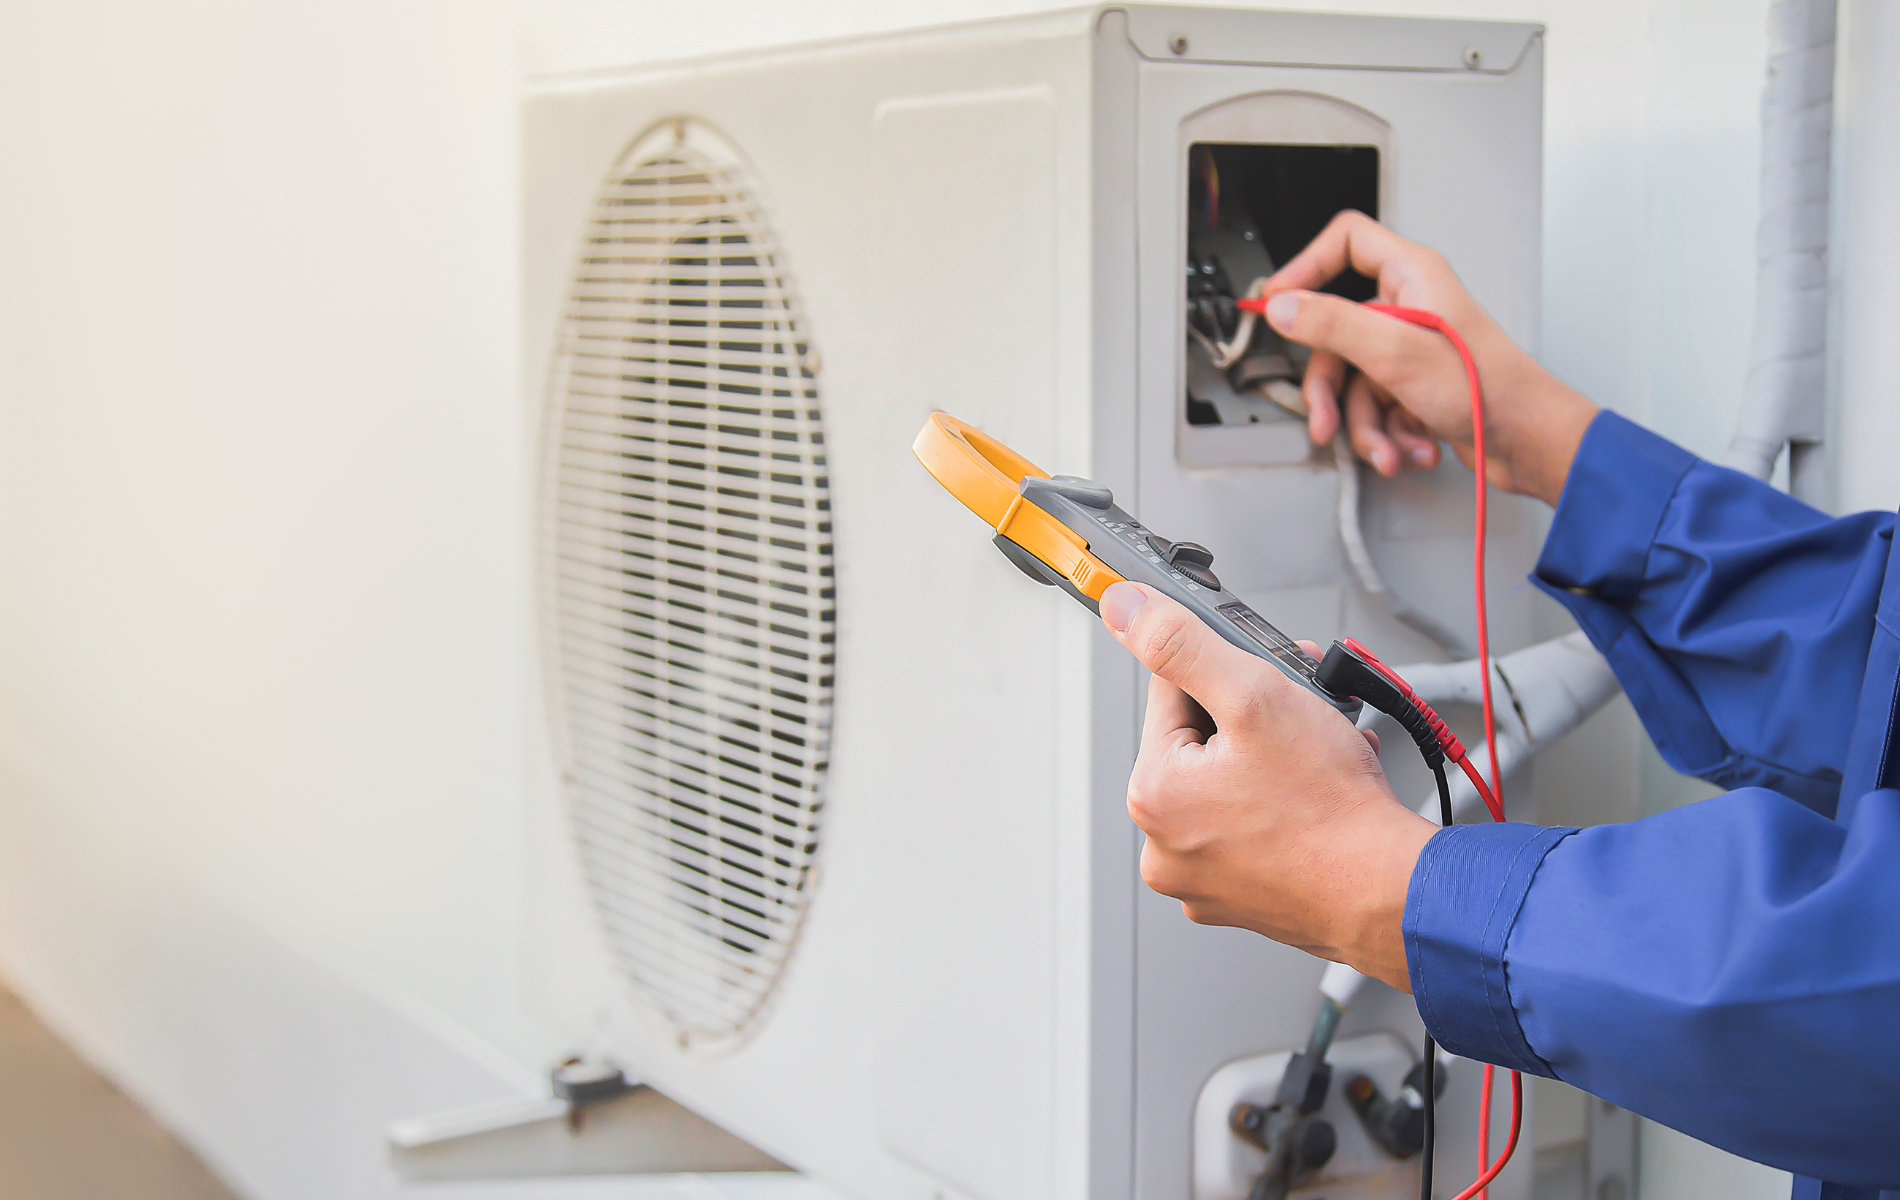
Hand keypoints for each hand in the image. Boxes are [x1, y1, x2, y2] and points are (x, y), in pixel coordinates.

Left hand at [1099, 580, 1435, 989]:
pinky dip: (1284, 804)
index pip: (1172, 694)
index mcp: (1153, 794)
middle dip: (1257, 715)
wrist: (1391, 892)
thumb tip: (1124, 607)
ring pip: (1232, 783)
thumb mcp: (1254, 695)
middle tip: (1304, 712)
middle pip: (1202, 741)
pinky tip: (1320, 793)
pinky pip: (1253, 828)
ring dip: (1276, 756)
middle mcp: (1165, 845)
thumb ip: (1183, 644)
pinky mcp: (1243, 898)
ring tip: (1321, 754)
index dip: (1227, 673)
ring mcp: (1204, 878)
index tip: (1267, 676)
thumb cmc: (1331, 809)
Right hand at [1260, 211, 1597, 505]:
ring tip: (1386, 448)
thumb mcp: (1395, 351)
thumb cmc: (1487, 388)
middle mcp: (1408, 307)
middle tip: (1325, 418)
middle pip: (1335, 334)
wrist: (1527, 441)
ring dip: (1365, 426)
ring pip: (1353, 383)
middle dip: (1332, 390)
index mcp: (1410, 277)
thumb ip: (1331, 324)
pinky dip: (1388, 436)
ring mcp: (1410, 350)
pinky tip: (1410, 449)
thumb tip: (1283, 306)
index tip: (1278, 301)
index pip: (1346, 242)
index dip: (1306, 266)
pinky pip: (1376, 408)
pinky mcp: (1415, 388)